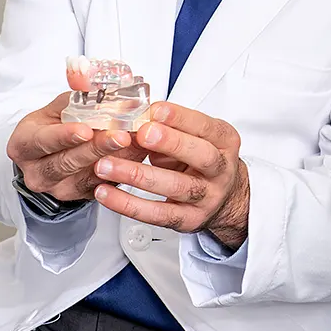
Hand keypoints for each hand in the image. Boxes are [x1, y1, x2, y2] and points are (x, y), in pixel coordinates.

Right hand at [6, 93, 147, 201]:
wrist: (54, 152)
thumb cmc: (56, 124)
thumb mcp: (60, 104)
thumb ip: (75, 91)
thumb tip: (88, 74)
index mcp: (24, 146)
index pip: (44, 141)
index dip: (65, 136)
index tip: (86, 129)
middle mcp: (37, 173)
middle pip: (67, 162)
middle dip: (97, 148)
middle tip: (121, 136)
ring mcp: (59, 188)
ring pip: (88, 177)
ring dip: (115, 159)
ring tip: (136, 142)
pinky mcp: (81, 196)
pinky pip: (104, 185)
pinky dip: (122, 168)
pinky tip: (138, 152)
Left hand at [92, 102, 250, 246]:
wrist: (222, 198)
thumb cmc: (200, 160)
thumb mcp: (194, 138)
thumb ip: (169, 129)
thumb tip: (134, 120)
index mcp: (224, 142)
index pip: (206, 127)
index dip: (181, 118)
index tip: (155, 110)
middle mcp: (221, 170)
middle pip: (201, 156)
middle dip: (171, 143)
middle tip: (142, 134)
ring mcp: (207, 197)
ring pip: (175, 187)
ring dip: (138, 175)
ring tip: (106, 165)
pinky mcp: (188, 220)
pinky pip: (157, 214)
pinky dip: (128, 204)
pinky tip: (106, 192)